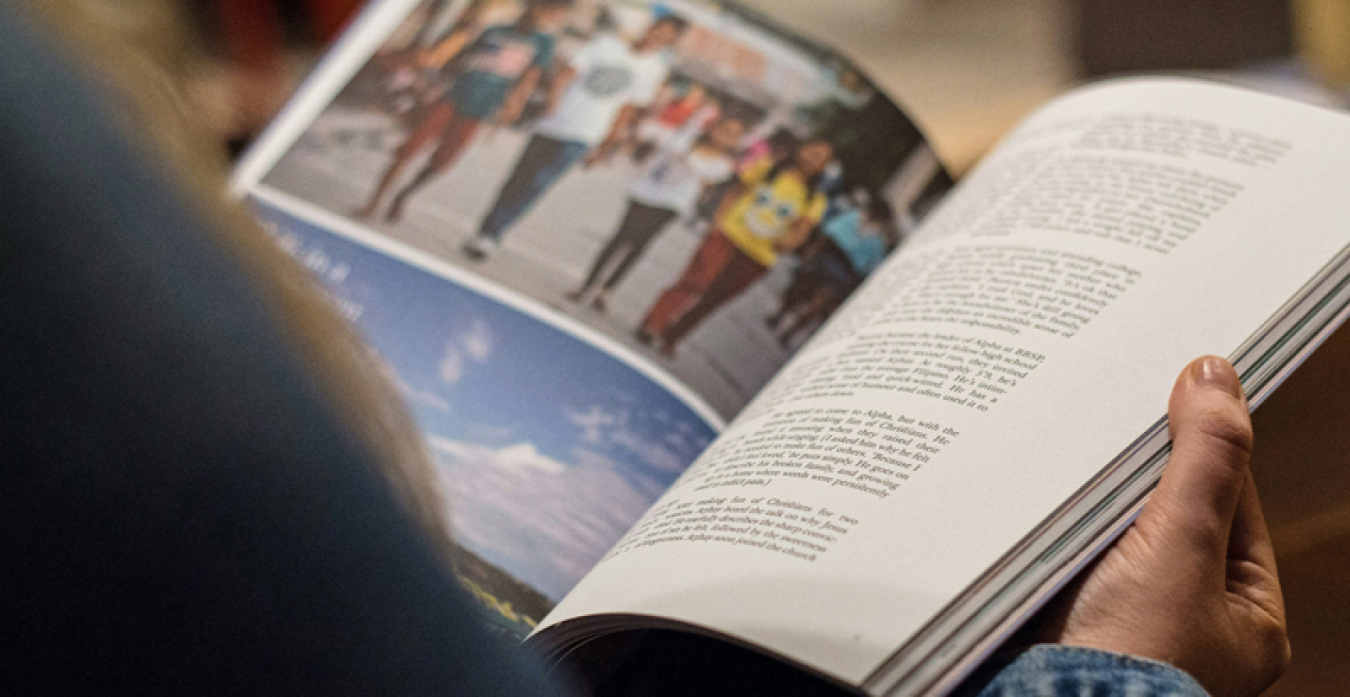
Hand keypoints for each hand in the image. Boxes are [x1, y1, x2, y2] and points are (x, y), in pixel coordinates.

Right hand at [1040, 356, 1288, 695]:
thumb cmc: (1128, 660)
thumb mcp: (1182, 545)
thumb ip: (1205, 460)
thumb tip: (1216, 375)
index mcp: (1245, 616)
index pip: (1231, 501)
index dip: (1199, 445)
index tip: (1168, 391)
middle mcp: (1193, 622)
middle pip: (1170, 513)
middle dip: (1135, 471)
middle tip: (1105, 416)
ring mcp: (1131, 623)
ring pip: (1116, 532)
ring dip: (1090, 498)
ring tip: (1063, 454)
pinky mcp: (1073, 620)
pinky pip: (1071, 554)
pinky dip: (1057, 527)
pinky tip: (1035, 498)